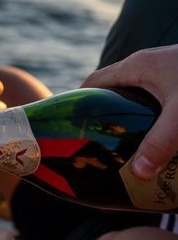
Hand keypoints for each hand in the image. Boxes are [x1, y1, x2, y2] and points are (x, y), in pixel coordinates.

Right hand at [82, 46, 177, 179]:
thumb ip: (159, 144)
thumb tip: (138, 174)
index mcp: (138, 66)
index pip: (95, 82)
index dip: (79, 102)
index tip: (71, 127)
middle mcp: (150, 65)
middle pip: (116, 90)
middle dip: (107, 115)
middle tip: (101, 145)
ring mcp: (169, 71)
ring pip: (140, 95)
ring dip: (132, 117)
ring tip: (130, 146)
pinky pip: (160, 98)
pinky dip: (154, 116)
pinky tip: (164, 138)